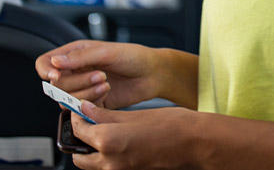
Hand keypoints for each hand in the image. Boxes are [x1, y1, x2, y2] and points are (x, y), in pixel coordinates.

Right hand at [35, 40, 161, 108]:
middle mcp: (75, 72)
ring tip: (106, 83)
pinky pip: (80, 110)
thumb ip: (80, 57)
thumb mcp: (106, 52)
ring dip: (85, 93)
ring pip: (66, 100)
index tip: (57, 76)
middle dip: (77, 82)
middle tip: (100, 75)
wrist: (152, 74)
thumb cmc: (132, 56)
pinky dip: (92, 103)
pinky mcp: (92, 104)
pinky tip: (107, 93)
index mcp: (74, 54)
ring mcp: (82, 89)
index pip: (45, 63)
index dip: (46, 71)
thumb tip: (54, 63)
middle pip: (56, 85)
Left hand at [69, 102, 199, 169]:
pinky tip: (120, 141)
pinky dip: (108, 157)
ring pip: (93, 165)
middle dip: (80, 140)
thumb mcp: (134, 114)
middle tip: (89, 123)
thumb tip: (85, 109)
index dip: (77, 118)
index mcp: (108, 142)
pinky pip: (109, 168)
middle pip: (80, 157)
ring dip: (93, 150)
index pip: (78, 131)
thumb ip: (105, 115)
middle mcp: (110, 163)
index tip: (81, 110)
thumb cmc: (172, 126)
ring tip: (105, 131)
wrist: (196, 143)